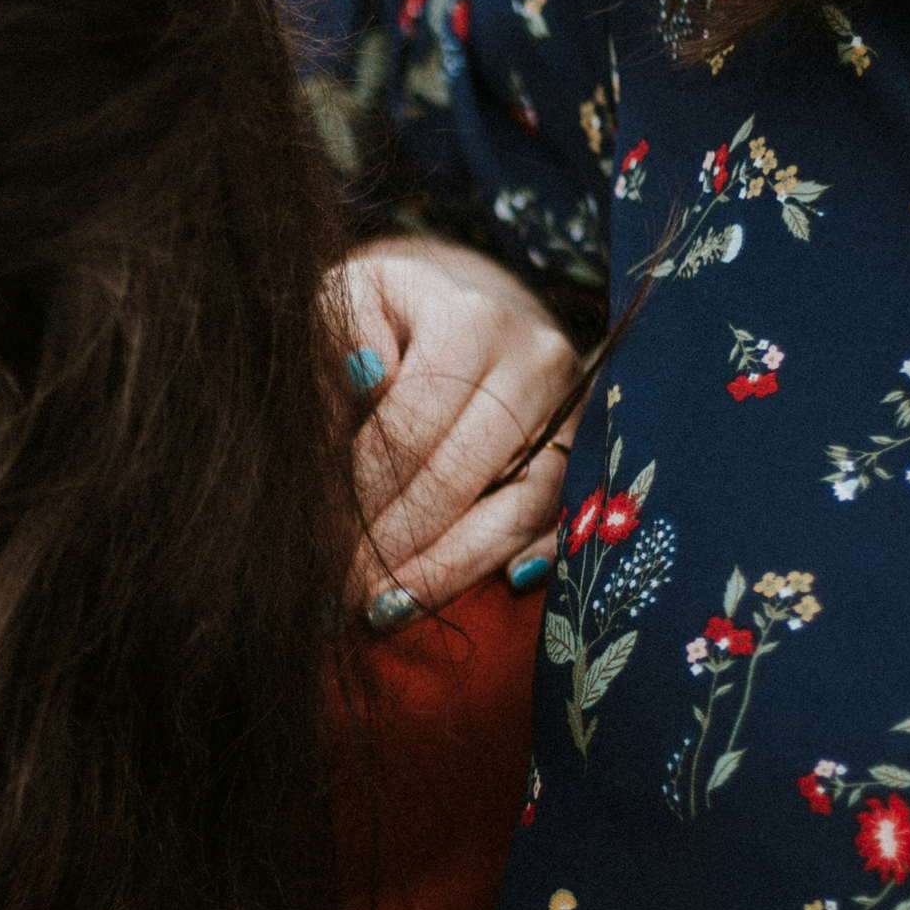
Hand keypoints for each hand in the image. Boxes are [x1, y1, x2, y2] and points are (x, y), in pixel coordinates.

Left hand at [333, 236, 578, 624]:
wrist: (464, 304)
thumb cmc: (390, 313)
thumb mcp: (352, 301)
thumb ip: (342, 335)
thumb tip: (364, 375)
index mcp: (473, 321)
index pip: (411, 428)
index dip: (362, 493)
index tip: (319, 542)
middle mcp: (537, 362)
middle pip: (460, 476)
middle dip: (396, 543)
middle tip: (345, 592)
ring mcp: (574, 410)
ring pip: (518, 509)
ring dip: (450, 569)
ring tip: (390, 608)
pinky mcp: (590, 450)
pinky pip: (560, 521)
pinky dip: (522, 562)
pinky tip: (480, 593)